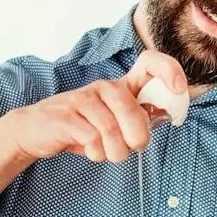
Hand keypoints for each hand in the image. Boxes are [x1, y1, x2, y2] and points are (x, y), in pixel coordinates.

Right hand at [7, 50, 187, 163]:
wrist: (36, 131)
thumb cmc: (81, 128)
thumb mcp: (114, 123)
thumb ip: (138, 119)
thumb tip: (165, 117)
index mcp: (121, 87)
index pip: (150, 63)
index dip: (170, 71)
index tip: (180, 90)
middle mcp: (104, 87)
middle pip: (133, 112)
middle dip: (138, 139)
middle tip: (132, 148)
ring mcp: (84, 99)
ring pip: (113, 130)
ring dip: (114, 152)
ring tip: (106, 153)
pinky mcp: (66, 115)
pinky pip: (93, 139)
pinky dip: (96, 153)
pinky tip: (89, 151)